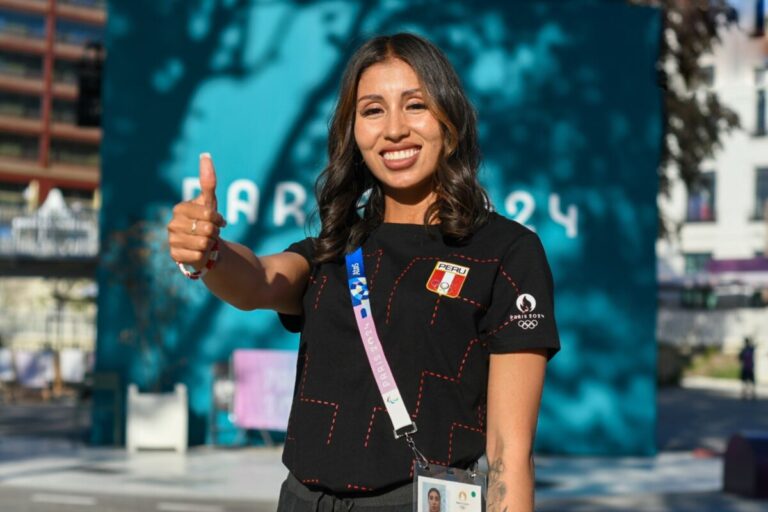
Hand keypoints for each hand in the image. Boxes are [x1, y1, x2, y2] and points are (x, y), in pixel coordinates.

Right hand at [167, 153, 226, 270]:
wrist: (205, 246)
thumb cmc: (207, 222)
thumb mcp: (210, 202)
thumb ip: (208, 181)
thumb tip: (205, 155)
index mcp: (180, 208)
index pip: (208, 214)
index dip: (218, 219)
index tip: (217, 220)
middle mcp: (172, 224)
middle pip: (207, 229)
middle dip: (215, 232)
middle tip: (210, 233)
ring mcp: (172, 240)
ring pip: (203, 243)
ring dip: (210, 244)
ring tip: (205, 242)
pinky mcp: (175, 256)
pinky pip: (198, 255)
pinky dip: (204, 255)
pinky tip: (199, 252)